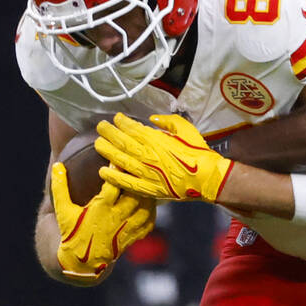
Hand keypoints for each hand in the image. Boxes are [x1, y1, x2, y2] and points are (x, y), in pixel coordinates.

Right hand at [49, 164, 155, 281]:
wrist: (81, 263)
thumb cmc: (71, 233)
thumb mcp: (63, 211)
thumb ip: (60, 188)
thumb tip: (57, 165)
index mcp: (100, 208)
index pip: (113, 184)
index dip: (117, 170)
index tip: (119, 157)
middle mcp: (116, 218)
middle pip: (135, 194)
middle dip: (138, 180)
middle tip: (141, 167)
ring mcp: (127, 228)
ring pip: (146, 207)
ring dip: (148, 194)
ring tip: (148, 181)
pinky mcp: (133, 237)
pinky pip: (149, 221)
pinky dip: (152, 210)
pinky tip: (151, 201)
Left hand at [95, 113, 234, 202]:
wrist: (207, 177)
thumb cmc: (198, 152)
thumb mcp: (186, 129)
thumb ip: (169, 122)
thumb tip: (152, 119)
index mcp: (156, 140)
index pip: (133, 128)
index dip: (122, 122)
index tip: (115, 118)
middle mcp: (146, 154)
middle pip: (122, 142)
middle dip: (109, 133)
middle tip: (100, 127)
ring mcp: (145, 172)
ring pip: (120, 160)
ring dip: (107, 151)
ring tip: (97, 144)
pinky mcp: (147, 188)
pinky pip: (126, 182)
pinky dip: (113, 176)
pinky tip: (102, 171)